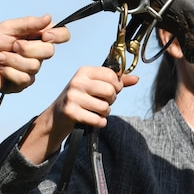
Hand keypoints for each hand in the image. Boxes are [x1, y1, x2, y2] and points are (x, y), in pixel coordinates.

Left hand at [0, 15, 68, 92]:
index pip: (61, 34)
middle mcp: (37, 53)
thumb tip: (48, 17)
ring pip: (34, 66)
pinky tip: (2, 69)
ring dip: (13, 60)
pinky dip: (9, 72)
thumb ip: (27, 23)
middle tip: (13, 45)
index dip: (59, 35)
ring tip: (1, 57)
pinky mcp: (23, 83)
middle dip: (28, 48)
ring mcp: (32, 69)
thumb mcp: (7, 27)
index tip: (46, 35)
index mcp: (36, 36)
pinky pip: (24, 78)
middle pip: (49, 51)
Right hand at [19, 66, 137, 163]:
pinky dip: (100, 122)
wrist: (57, 115)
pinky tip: (92, 119)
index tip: (110, 90)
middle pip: (110, 91)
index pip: (111, 75)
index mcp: (84, 71)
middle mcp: (77, 81)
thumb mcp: (95, 85)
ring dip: (104, 113)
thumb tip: (136, 79)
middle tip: (102, 102)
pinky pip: (98, 120)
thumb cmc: (80, 98)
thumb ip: (115, 82)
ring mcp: (73, 97)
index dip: (116, 86)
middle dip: (111, 100)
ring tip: (95, 110)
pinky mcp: (71, 112)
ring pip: (105, 107)